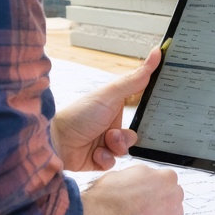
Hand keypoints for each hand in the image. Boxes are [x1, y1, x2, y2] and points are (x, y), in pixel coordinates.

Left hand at [50, 47, 160, 171]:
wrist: (57, 142)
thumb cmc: (81, 114)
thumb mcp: (111, 94)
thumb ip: (136, 78)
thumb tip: (157, 51)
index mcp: (114, 105)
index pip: (136, 107)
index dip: (146, 111)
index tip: (152, 115)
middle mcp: (109, 123)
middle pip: (133, 133)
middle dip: (125, 137)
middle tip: (114, 135)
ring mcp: (103, 141)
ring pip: (125, 149)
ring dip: (116, 147)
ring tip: (103, 143)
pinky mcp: (97, 158)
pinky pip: (113, 162)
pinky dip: (105, 159)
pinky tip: (94, 154)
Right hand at [62, 163, 183, 214]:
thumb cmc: (113, 194)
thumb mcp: (127, 173)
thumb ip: (140, 176)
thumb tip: (138, 179)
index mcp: (167, 176)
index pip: (165, 179)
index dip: (153, 185)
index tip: (146, 191)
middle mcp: (175, 193)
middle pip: (171, 195)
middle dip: (160, 199)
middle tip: (143, 204)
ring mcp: (174, 212)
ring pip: (171, 212)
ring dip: (161, 213)